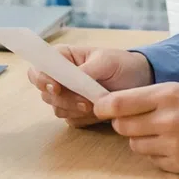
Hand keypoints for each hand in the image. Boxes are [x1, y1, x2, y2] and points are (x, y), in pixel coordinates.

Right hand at [27, 46, 154, 126]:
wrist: (140, 82)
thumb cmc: (122, 64)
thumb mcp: (106, 61)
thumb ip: (86, 69)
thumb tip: (71, 79)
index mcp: (62, 59)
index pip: (39, 69)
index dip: (42, 79)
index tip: (56, 88)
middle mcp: (60, 78)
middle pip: (45, 93)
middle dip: (64, 99)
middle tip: (85, 102)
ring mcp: (67, 96)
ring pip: (57, 109)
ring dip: (74, 110)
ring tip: (94, 106)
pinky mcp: (76, 112)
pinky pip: (71, 120)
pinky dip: (83, 119)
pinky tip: (97, 113)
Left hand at [93, 83, 178, 175]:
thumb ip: (154, 96)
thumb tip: (118, 105)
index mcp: (168, 94)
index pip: (118, 103)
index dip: (104, 106)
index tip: (100, 108)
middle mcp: (167, 120)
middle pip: (122, 126)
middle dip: (126, 124)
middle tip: (142, 120)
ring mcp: (173, 145)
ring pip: (134, 145)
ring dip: (142, 140)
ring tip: (166, 133)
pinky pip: (153, 160)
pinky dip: (159, 155)